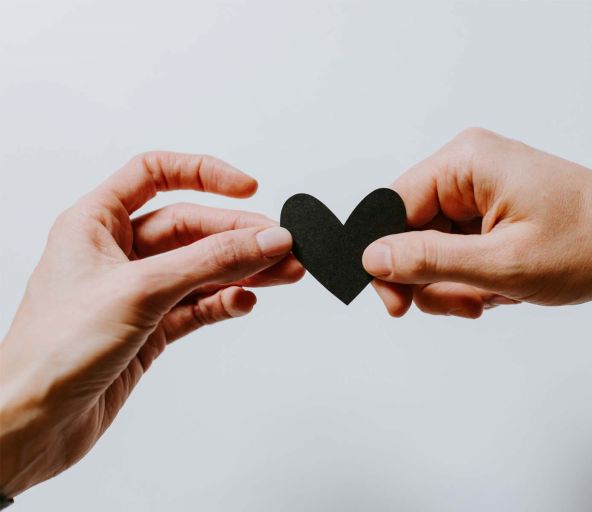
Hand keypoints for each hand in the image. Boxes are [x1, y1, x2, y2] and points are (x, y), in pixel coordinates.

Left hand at [0, 152, 303, 496]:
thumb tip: (265, 238)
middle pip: (192, 227)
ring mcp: (137, 292)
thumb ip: (210, 262)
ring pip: (202, 268)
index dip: (204, 174)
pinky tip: (243, 302)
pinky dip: (224, 302)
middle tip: (282, 246)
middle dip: (240, 235)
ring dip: (243, 270)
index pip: (155, 173)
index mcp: (96, 223)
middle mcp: (117, 253)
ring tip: (284, 273)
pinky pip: (198, 305)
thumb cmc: (52, 351)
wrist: (32, 424)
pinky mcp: (150, 328)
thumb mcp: (141, 290)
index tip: (247, 188)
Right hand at [362, 128, 591, 316]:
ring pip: (434, 248)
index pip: (391, 208)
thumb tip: (372, 258)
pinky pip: (458, 250)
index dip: (386, 260)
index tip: (397, 305)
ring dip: (458, 283)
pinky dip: (474, 277)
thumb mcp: (502, 263)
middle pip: (410, 232)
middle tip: (469, 303)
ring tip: (496, 294)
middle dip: (434, 278)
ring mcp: (479, 189)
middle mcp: (467, 168)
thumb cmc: (589, 243)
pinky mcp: (491, 209)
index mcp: (464, 163)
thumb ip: (430, 260)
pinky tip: (504, 286)